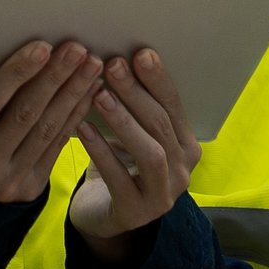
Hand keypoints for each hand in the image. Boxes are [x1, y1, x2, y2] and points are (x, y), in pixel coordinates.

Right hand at [0, 39, 101, 202]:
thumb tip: (19, 56)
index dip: (17, 73)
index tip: (42, 47)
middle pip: (26, 113)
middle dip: (54, 77)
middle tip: (77, 49)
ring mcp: (11, 180)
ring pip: (48, 128)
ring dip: (73, 92)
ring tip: (91, 65)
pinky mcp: (33, 187)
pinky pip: (58, 144)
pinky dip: (75, 114)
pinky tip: (89, 92)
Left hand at [63, 48, 200, 265]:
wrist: (102, 215)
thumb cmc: (117, 165)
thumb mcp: (129, 134)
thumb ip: (132, 105)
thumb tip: (116, 56)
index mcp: (186, 146)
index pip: (174, 107)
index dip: (158, 80)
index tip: (140, 53)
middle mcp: (183, 171)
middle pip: (162, 125)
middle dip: (137, 93)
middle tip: (113, 66)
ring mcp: (163, 195)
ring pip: (151, 153)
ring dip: (124, 121)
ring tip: (99, 94)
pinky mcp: (136, 213)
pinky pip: (120, 179)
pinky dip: (101, 151)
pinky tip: (82, 128)